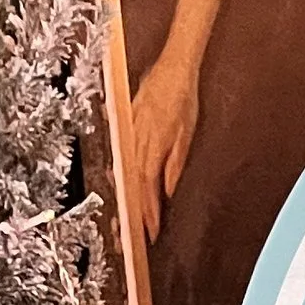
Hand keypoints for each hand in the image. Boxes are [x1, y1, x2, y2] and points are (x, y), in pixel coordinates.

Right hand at [134, 45, 200, 242]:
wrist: (172, 67)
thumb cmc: (183, 98)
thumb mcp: (186, 133)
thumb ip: (175, 163)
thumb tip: (167, 190)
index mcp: (154, 144)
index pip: (147, 186)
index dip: (147, 212)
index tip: (149, 232)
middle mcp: (137, 139)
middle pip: (132, 183)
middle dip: (132, 211)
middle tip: (130, 237)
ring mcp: (129, 131)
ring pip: (124, 171)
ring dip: (124, 195)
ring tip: (123, 218)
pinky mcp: (125, 124)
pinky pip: (121, 155)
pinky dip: (120, 174)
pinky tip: (118, 186)